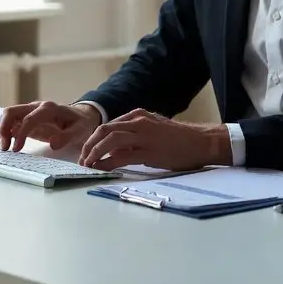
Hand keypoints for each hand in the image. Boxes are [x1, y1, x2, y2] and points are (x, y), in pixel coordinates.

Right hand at [0, 100, 100, 151]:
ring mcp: (30, 111)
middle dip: (3, 128)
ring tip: (5, 148)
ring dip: (2, 130)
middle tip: (5, 148)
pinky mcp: (27, 118)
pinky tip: (9, 144)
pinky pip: (12, 122)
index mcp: (49, 109)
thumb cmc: (80, 123)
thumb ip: (67, 137)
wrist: (81, 116)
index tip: (16, 149)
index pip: (29, 119)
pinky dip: (6, 132)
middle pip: (12, 111)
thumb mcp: (80, 131)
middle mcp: (37, 107)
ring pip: (9, 115)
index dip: (21, 133)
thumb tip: (53, 144)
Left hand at [78, 108, 231, 170]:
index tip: (87, 151)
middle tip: (82, 159)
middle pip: (105, 129)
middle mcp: (138, 121)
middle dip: (89, 144)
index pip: (109, 125)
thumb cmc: (178, 139)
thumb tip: (114, 149)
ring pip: (109, 139)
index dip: (94, 138)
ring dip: (94, 152)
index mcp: (138, 115)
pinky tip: (100, 169)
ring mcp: (143, 135)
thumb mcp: (153, 129)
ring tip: (87, 164)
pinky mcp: (148, 150)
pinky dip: (107, 162)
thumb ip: (134, 135)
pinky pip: (121, 156)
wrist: (200, 142)